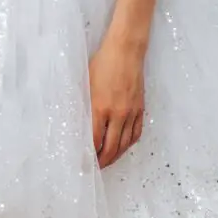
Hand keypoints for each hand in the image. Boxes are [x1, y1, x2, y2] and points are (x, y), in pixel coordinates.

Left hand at [88, 31, 145, 168]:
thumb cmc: (102, 62)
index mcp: (100, 107)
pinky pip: (136, 133)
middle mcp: (117, 114)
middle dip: (102, 161)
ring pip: (124, 144)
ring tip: (108, 161)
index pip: (94, 140)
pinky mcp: (140, 108)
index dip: (89, 155)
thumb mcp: (86, 82)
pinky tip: (123, 146)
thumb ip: (83, 104)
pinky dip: (129, 144)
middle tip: (95, 167)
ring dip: (116, 156)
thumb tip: (77, 122)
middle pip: (110, 147)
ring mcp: (130, 112)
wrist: (125, 50)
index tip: (84, 163)